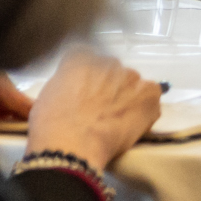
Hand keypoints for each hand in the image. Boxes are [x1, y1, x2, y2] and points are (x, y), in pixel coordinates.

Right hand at [0, 49, 165, 171]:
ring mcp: (130, 76)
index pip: (86, 57)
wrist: (73, 144)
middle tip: (100, 106)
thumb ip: (67, 82)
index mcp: (79, 56)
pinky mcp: (149, 94)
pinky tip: (132, 120)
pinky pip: (150, 95)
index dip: (85, 76)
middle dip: (108, 84)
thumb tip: (75, 89)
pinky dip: (144, 106)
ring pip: (132, 83)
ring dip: (127, 94)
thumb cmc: (52, 121)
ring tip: (117, 117)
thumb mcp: (50, 92)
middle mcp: (107, 60)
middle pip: (111, 69)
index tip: (83, 91)